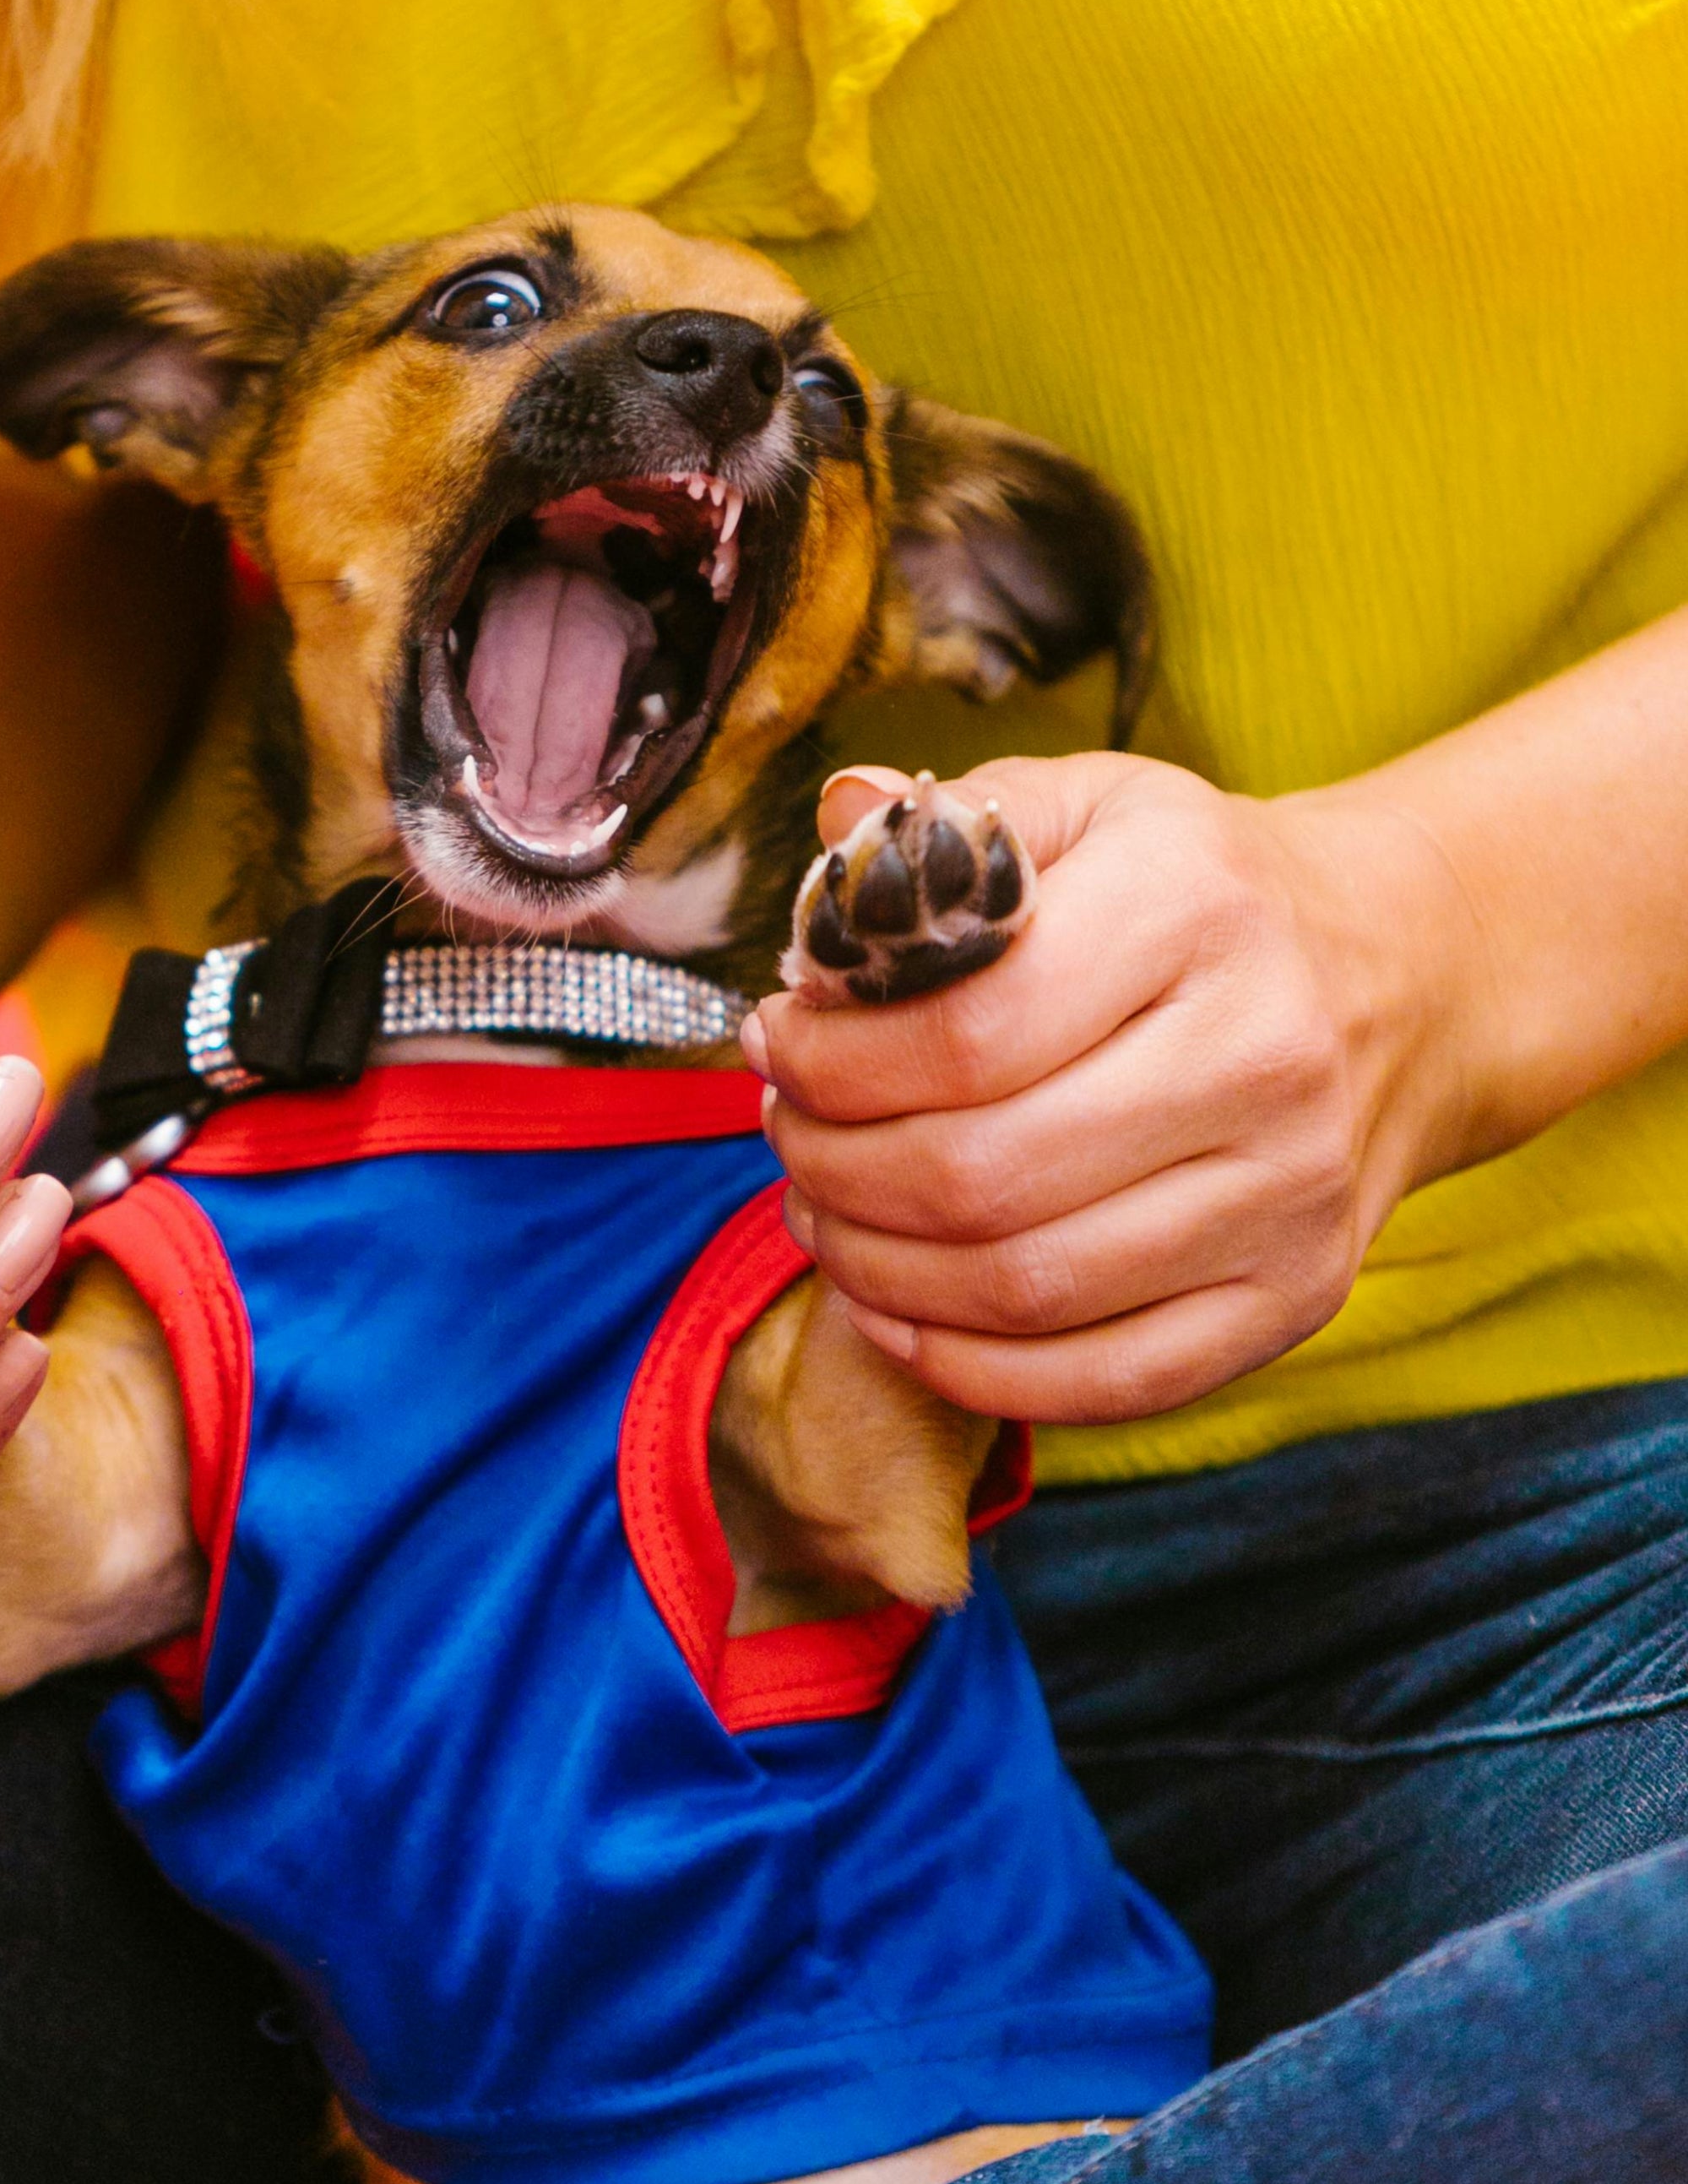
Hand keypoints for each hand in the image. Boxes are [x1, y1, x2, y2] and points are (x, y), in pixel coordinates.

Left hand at [745, 754, 1478, 1424]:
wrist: (1406, 977)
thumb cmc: (1201, 891)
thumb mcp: (1090, 804)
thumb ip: (944, 822)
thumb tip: (835, 819)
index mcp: (1192, 910)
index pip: (964, 1029)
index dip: (832, 1059)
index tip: (776, 1042)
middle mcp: (1262, 1058)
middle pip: (979, 1174)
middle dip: (832, 1166)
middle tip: (786, 1133)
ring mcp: (1290, 1197)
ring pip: (1026, 1288)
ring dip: (876, 1267)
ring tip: (821, 1208)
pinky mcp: (1297, 1299)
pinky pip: (1106, 1379)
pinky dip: (970, 1366)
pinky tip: (897, 1305)